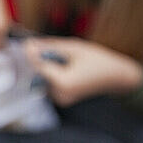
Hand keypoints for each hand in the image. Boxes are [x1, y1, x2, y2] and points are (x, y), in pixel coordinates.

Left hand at [24, 37, 142, 106]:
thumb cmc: (97, 60)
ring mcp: (60, 99)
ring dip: (49, 67)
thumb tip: (29, 44)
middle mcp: (59, 94)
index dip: (31, 54)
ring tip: (68, 62)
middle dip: (42, 60)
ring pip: (44, 78)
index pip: (38, 67)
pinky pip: (50, 83)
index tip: (26, 42)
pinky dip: (54, 74)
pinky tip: (68, 70)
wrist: (116, 76)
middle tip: (57, 52)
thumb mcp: (73, 47)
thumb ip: (49, 46)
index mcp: (63, 82)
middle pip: (39, 72)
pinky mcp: (61, 100)